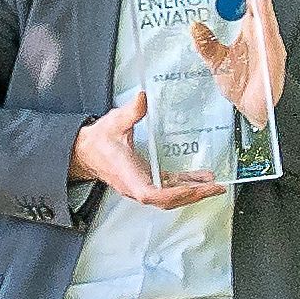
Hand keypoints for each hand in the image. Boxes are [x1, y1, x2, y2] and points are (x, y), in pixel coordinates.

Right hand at [76, 93, 224, 208]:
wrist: (86, 152)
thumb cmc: (98, 142)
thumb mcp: (114, 123)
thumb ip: (130, 112)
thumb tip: (142, 98)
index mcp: (129, 176)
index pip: (150, 194)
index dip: (171, 194)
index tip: (189, 189)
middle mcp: (137, 186)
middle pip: (167, 200)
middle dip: (192, 195)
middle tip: (214, 188)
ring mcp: (143, 185)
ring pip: (171, 196)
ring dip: (192, 192)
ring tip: (214, 186)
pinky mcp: (147, 180)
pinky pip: (169, 187)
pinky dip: (186, 184)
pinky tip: (201, 179)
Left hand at [192, 0, 290, 121]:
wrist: (255, 110)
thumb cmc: (242, 86)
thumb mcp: (216, 61)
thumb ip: (205, 43)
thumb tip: (194, 24)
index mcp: (249, 30)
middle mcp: (261, 31)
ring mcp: (268, 41)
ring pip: (265, 9)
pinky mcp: (272, 54)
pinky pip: (268, 29)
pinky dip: (265, 13)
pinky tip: (261, 0)